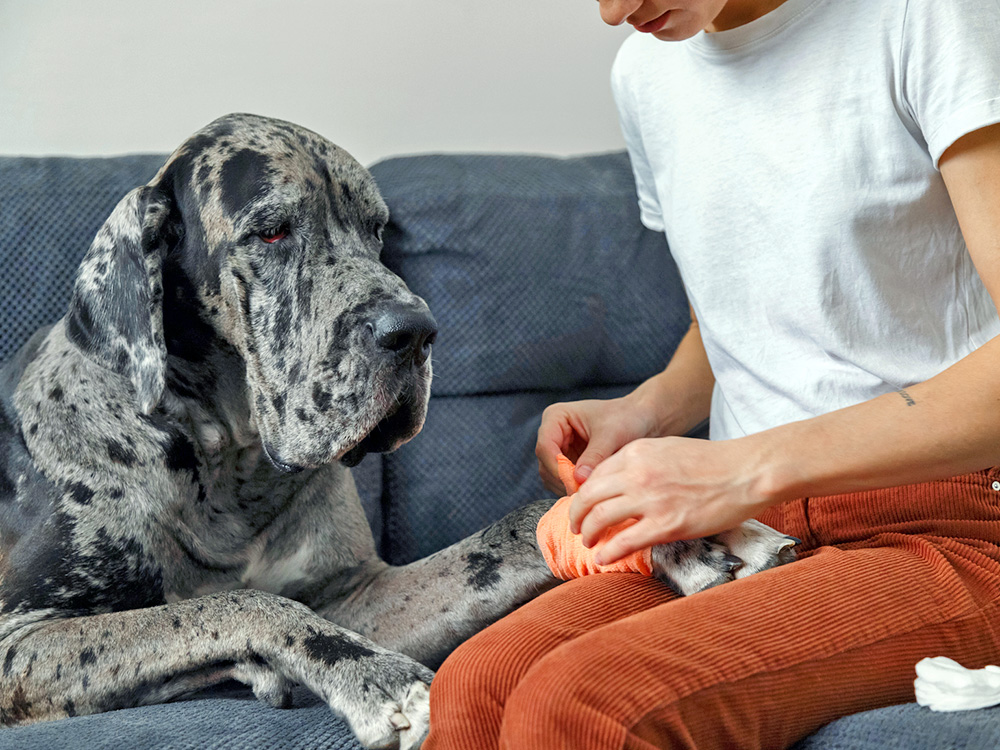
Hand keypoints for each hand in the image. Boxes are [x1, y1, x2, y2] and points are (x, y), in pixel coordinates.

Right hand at [535, 396, 656, 494]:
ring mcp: (558, 448)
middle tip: (584, 493)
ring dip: (567, 486)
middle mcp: (552, 432)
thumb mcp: (611, 435)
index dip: (557, 467)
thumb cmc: (625, 418)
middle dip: (563, 480)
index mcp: (556, 417)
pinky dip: (573, 487)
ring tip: (590, 492)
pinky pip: (562, 480)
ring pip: (551, 475)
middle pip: (545, 463)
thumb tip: (579, 479)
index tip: (575, 483)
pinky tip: (590, 490)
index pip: (545, 446)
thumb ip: (595, 456)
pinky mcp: (567, 461)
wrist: (639, 418)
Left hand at [569, 435, 775, 564]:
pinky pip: (624, 541)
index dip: (584, 493)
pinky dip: (607, 551)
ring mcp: (650, 499)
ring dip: (588, 533)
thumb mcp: (667, 448)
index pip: (595, 475)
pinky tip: (602, 557)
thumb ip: (640, 462)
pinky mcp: (667, 524)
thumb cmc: (712, 462)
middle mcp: (637, 473)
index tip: (583, 505)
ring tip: (588, 541)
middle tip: (576, 526)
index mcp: (637, 452)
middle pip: (589, 496)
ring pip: (600, 518)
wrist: (746, 471)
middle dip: (576, 514)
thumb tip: (619, 482)